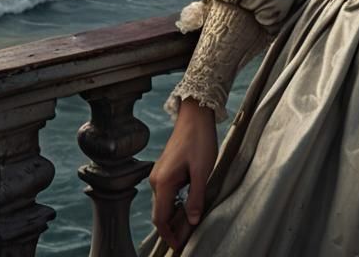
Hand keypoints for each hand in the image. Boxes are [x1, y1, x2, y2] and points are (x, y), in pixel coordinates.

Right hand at [149, 99, 217, 251]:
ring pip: (164, 203)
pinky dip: (175, 203)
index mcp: (163, 182)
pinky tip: (188, 204)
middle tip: (187, 238)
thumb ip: (196, 197)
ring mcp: (159, 174)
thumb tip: (192, 220)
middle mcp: (156, 180)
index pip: (160, 218)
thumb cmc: (199, 139)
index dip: (169, 235)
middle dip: (172, 228)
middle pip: (160, 212)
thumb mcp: (202, 170)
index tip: (178, 246)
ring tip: (190, 224)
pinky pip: (167, 192)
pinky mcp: (165, 169)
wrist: (195, 114)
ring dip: (174, 215)